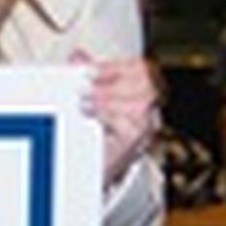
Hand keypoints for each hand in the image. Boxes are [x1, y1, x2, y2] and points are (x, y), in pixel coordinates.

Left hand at [78, 53, 158, 183]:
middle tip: (85, 88)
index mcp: (140, 93)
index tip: (90, 70)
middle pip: (147, 83)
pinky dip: (109, 117)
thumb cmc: (95, 134)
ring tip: (85, 104)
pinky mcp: (136, 142)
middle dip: (112, 82)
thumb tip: (78, 56)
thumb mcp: (92, 99)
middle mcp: (148, 109)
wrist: (91, 169)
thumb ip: (89, 77)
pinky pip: (132, 124)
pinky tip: (93, 117)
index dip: (116, 66)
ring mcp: (146, 126)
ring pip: (141, 102)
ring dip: (108, 100)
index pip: (142, 69)